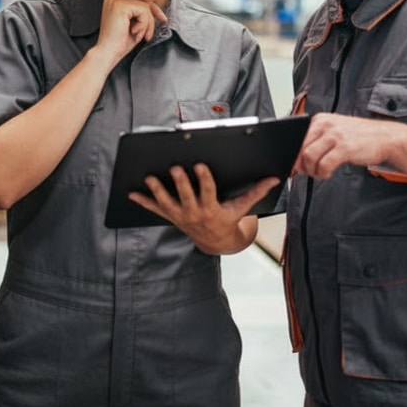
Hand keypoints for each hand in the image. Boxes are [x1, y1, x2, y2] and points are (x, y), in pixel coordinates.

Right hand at [96, 0, 167, 63]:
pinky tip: (134, 32)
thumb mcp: (134, 24)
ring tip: (138, 35)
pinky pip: (143, 10)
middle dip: (150, 20)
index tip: (163, 19)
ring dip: (146, 25)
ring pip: (145, 7)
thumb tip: (155, 9)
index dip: (153, 10)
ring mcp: (116, 0)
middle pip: (143, 3)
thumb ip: (140, 13)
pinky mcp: (120, 6)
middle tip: (147, 35)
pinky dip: (143, 24)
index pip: (138, 1)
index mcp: (114, 2)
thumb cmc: (118, 43)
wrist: (108, 53)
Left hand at [128, 163, 280, 254]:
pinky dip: (142, 201)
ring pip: (167, 203)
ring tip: (149, 178)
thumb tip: (276, 178)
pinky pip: (154, 209)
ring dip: (157, 191)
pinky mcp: (170, 216)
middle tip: (174, 167)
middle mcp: (194, 213)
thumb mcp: (242, 208)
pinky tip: (131, 192)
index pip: (208, 192)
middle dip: (180, 183)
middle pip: (186, 196)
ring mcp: (180, 216)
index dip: (203, 179)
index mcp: (212, 209)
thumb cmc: (229, 219)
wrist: (215, 242)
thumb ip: (256, 192)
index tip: (198, 164)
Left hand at [292, 112, 389, 178]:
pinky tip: (327, 173)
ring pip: (309, 157)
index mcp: (320, 120)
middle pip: (301, 148)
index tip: (295, 165)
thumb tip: (298, 159)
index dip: (294, 154)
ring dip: (312, 170)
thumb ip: (317, 141)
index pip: (297, 138)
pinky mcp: (344, 148)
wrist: (385, 138)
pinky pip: (324, 165)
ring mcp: (335, 136)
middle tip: (307, 171)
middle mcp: (325, 125)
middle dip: (301, 164)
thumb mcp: (335, 131)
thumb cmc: (359, 136)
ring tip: (319, 173)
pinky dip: (322, 173)